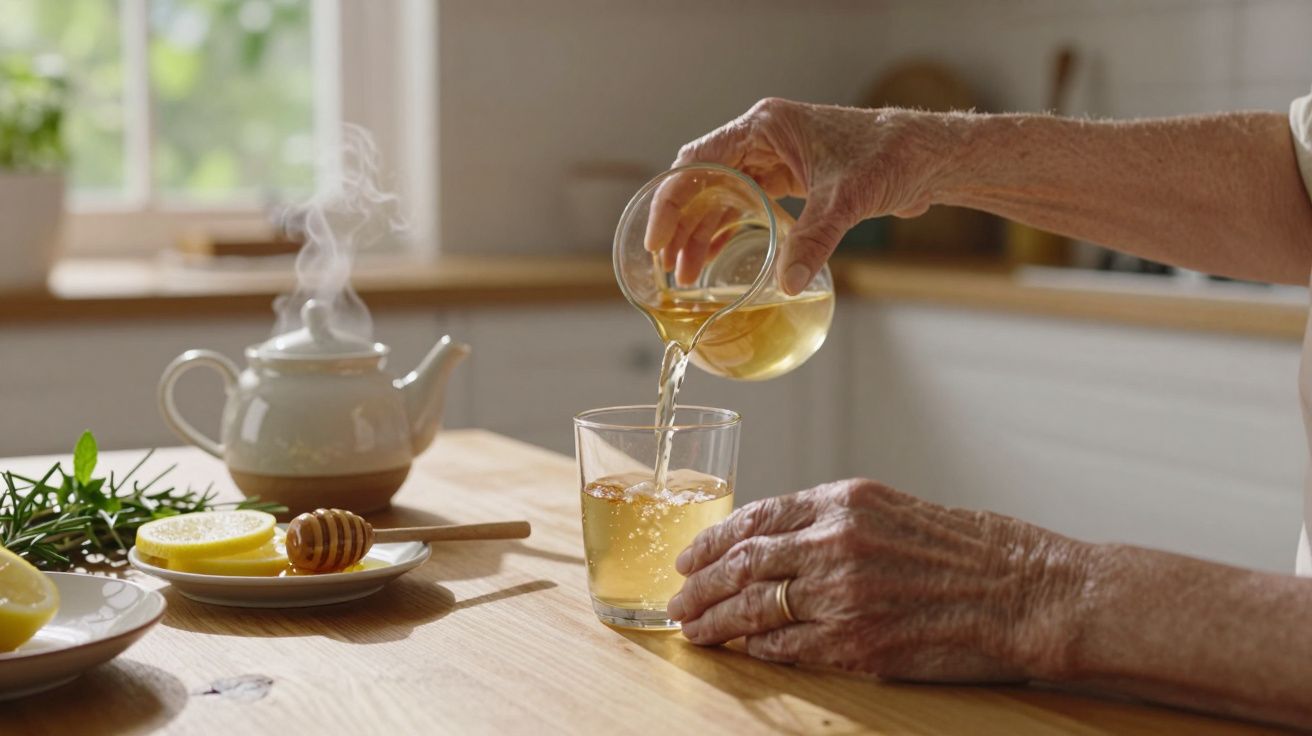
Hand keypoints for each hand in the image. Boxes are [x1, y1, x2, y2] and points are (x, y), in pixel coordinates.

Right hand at [645, 99, 949, 293]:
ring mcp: (772, 161)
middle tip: (667, 267)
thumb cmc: (888, 157)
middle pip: (701, 184)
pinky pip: (743, 208)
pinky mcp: (787, 182)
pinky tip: (714, 262)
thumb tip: (789, 285)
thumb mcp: (846, 199)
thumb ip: (814, 240)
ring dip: (701, 235)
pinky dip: (727, 234)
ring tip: (686, 276)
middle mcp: (761, 140)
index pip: (697, 163)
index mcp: (764, 128)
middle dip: (681, 226)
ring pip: (720, 199)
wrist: (925, 156)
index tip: (657, 240)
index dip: (670, 202)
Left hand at [666, 479, 1090, 681]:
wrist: (1026, 592)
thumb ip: (836, 522)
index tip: (688, 556)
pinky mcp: (856, 642)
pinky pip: (788, 647)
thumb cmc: (972, 550)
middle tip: (677, 600)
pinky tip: (743, 651)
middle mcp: (836, 542)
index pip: (756, 518)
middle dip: (700, 585)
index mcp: (845, 502)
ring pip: (754, 607)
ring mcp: (843, 594)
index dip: (713, 540)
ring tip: (692, 630)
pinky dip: (758, 649)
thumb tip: (781, 543)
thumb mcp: (895, 511)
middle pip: (743, 563)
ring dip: (716, 621)